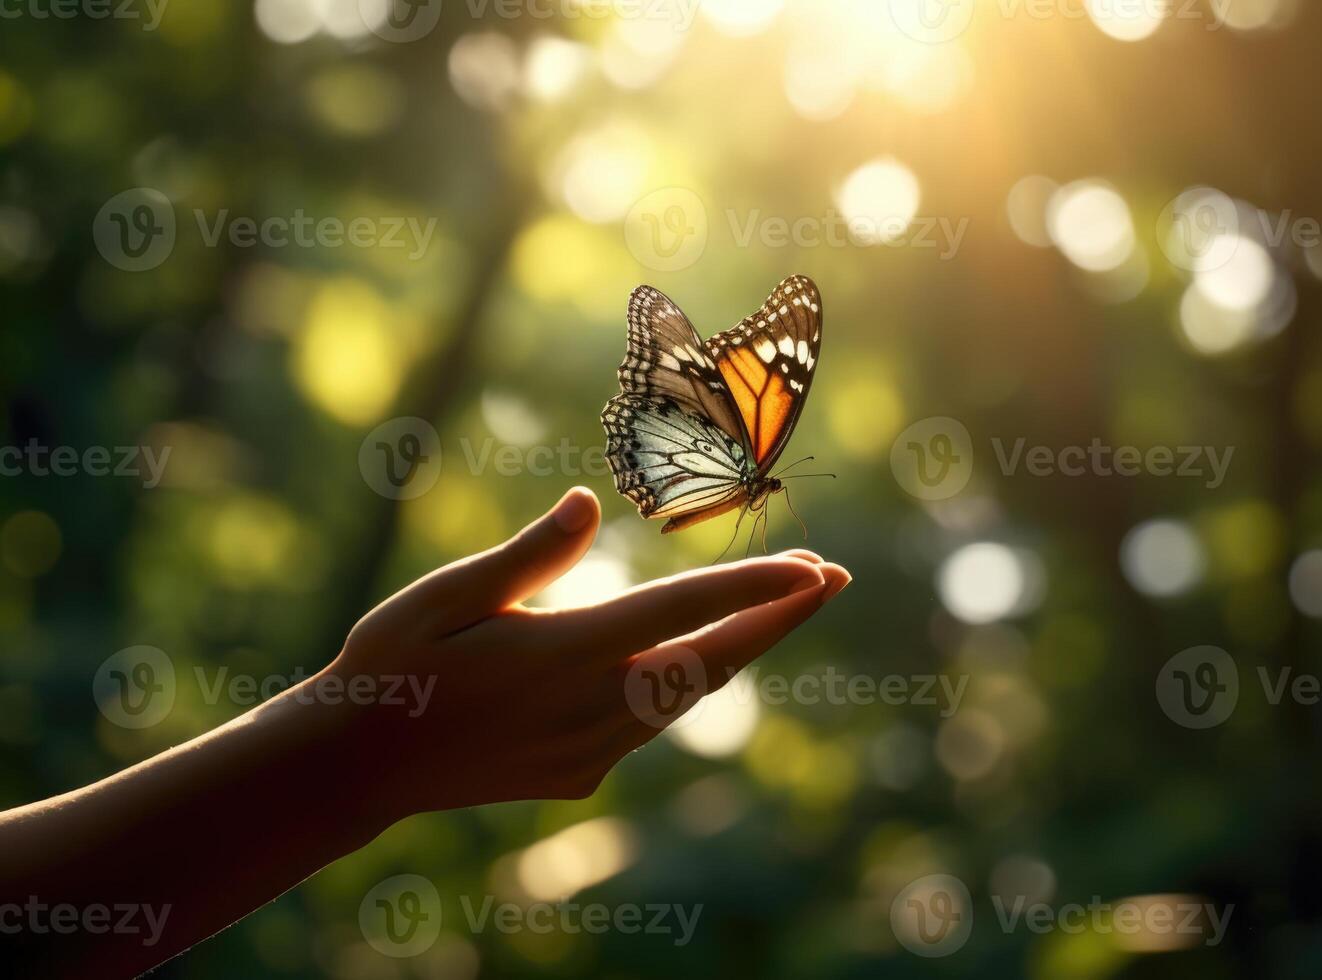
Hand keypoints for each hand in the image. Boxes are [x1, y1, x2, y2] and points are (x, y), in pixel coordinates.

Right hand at [325, 487, 848, 822]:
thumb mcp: (446, 595)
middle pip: (714, 660)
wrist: (358, 766)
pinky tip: (685, 653)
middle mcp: (592, 709)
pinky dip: (682, 682)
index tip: (815, 568)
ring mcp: (590, 752)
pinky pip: (649, 723)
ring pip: (689, 694)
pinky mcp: (579, 774)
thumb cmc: (396, 663)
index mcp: (566, 652)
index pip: (685, 611)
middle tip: (834, 579)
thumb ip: (529, 554)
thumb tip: (591, 504)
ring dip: (738, 647)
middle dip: (780, 618)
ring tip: (780, 604)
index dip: (756, 587)